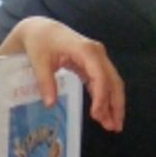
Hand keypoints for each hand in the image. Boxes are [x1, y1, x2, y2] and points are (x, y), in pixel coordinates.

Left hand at [9, 17, 124, 131]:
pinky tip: (104, 114)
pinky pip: (103, 82)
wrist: (40, 29)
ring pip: (112, 83)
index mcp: (85, 50)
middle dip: (115, 104)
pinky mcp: (93, 64)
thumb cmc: (40, 42)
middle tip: (114, 127)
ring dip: (113, 104)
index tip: (96, 115)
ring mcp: (97, 58)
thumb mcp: (39, 62)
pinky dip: (105, 98)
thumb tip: (50, 104)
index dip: (101, 97)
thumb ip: (46, 82)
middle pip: (113, 80)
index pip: (100, 75)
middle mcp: (97, 53)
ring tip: (112, 126)